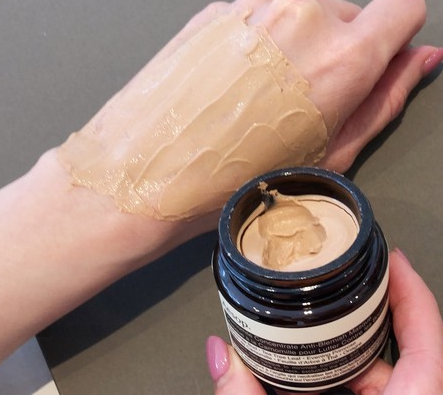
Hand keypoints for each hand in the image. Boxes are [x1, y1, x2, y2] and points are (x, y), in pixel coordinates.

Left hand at [151, 0, 441, 174]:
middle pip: (347, 15)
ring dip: (291, 51)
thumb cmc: (236, 180)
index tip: (373, 65)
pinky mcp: (214, 13)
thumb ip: (383, 100)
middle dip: (335, 53)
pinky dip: (255, 46)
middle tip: (298, 105)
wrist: (146, 175)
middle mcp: (299, 15)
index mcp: (341, 56)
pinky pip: (256, 19)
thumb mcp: (327, 155)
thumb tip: (418, 61)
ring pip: (298, 16)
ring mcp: (251, 7)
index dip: (394, 38)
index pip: (403, 8)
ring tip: (256, 101)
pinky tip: (230, 88)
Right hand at [206, 249, 442, 393]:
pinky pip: (356, 386)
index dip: (414, 295)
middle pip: (393, 347)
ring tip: (316, 312)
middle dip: (361, 308)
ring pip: (368, 368)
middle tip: (339, 278)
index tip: (395, 259)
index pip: (428, 345)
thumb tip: (220, 353)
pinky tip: (308, 359)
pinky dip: (333, 368)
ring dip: (340, 340)